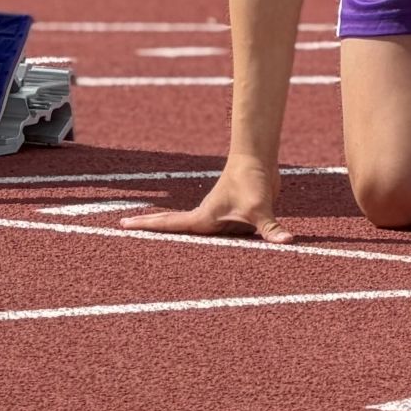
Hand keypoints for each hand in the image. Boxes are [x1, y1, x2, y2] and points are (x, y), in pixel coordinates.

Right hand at [118, 156, 294, 242]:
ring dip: (172, 236)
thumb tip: (287, 244)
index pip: (170, 225)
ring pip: (193, 235)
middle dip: (149, 229)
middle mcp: (206, 218)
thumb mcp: (260, 208)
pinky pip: (215, 237)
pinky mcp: (230, 219)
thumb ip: (271, 230)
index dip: (147, 226)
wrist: (258, 159)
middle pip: (173, 228)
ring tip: (145, 237)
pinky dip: (205, 242)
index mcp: (204, 217)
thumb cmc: (252, 180)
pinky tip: (199, 250)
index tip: (123, 224)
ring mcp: (217, 219)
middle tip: (123, 228)